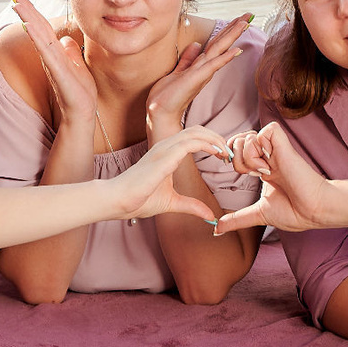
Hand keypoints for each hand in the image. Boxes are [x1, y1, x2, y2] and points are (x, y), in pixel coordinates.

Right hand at [10, 0, 105, 139]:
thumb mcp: (77, 65)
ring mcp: (53, 64)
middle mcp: (51, 56)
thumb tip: (66, 39)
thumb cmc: (79, 91)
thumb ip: (69, 51)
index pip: (42, 28)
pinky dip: (37, 39)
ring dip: (28, 19)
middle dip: (26, 11)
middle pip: (37, 29)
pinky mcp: (59, 73)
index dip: (33, 12)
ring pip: (39, 37)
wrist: (83, 113)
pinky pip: (47, 53)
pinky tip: (30, 26)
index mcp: (55, 52)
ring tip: (18, 5)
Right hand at [107, 126, 236, 225]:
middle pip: (196, 130)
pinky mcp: (163, 157)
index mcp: (167, 153)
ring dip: (214, 139)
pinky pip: (189, 143)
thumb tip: (209, 215)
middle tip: (229, 154)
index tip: (224, 157)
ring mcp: (164, 149)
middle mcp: (166, 147)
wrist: (118, 201)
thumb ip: (191, 206)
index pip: (193, 137)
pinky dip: (206, 144)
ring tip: (226, 153)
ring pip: (194, 132)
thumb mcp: (172, 203)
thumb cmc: (138, 199)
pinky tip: (216, 152)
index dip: (211, 142)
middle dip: (216, 137)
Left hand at [142, 12, 252, 136]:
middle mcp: (204, 68)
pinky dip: (224, 58)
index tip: (239, 19)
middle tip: (249, 15)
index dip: (226, 30)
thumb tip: (195, 44)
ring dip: (232, 36)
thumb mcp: (177, 72)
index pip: (216, 43)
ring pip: (219, 50)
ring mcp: (202, 73)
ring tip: (244, 24)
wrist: (160, 112)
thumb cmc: (167, 95)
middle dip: (234, 28)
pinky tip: (236, 50)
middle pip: (221, 44)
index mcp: (200, 65)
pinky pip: (213, 65)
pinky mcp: (197, 78)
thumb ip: (187, 59)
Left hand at [213, 122, 333, 233]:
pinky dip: (261, 148)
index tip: (243, 176)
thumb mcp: (259, 214)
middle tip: (251, 174)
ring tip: (264, 172)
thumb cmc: (294, 212)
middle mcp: (267, 156)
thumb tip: (216, 230)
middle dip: (236, 157)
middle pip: (239, 140)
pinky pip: (264, 132)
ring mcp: (275, 150)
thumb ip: (237, 219)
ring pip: (248, 136)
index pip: (238, 149)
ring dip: (249, 158)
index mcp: (262, 168)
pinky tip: (269, 165)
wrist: (313, 211)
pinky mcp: (284, 146)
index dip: (232, 158)